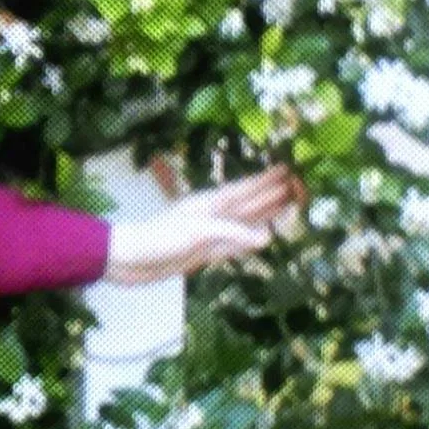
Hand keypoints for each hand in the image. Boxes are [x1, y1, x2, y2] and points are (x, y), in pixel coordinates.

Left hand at [103, 162, 307, 286]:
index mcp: (209, 204)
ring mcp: (210, 233)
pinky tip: (263, 235)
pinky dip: (252, 238)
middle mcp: (213, 216)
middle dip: (272, 194)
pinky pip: (237, 243)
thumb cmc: (158, 240)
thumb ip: (230, 234)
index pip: (244, 190)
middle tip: (299, 185)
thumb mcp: (195, 234)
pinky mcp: (206, 251)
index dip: (266, 181)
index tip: (288, 169)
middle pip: (249, 203)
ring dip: (265, 213)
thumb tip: (267, 237)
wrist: (130, 260)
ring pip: (245, 222)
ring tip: (287, 204)